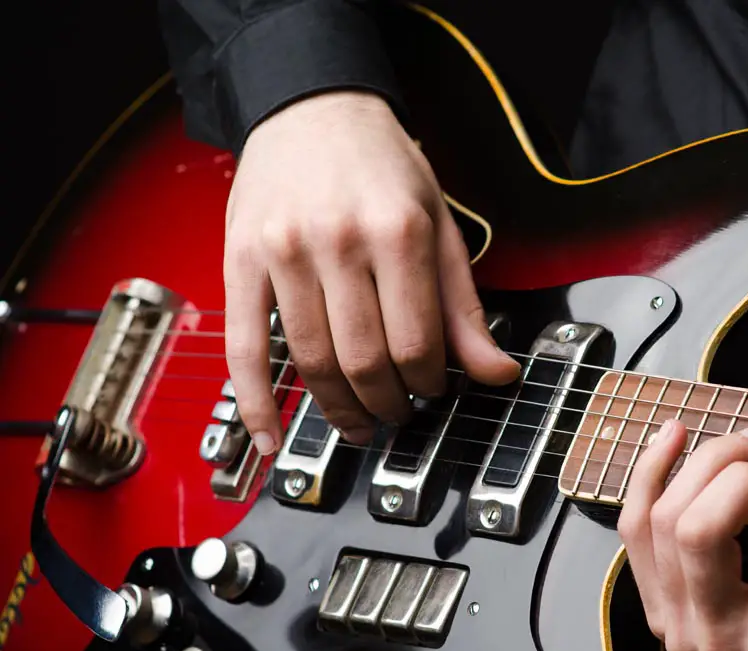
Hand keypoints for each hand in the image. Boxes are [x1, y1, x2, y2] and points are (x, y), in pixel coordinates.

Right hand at [223, 90, 519, 453]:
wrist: (312, 107)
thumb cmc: (382, 167)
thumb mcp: (440, 225)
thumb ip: (464, 307)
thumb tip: (498, 372)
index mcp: (399, 233)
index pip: (416, 343)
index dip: (428, 383)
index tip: (432, 391)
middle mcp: (339, 241)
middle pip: (364, 360)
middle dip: (387, 404)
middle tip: (397, 415)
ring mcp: (284, 252)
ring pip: (311, 361)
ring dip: (337, 408)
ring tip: (358, 422)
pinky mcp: (241, 260)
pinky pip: (243, 347)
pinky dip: (256, 402)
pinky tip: (269, 436)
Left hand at [618, 411, 747, 650]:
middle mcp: (723, 637)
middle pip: (703, 527)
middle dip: (742, 469)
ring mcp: (681, 629)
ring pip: (662, 524)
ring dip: (698, 464)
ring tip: (746, 442)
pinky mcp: (660, 616)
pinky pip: (634, 535)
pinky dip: (648, 480)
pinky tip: (673, 440)